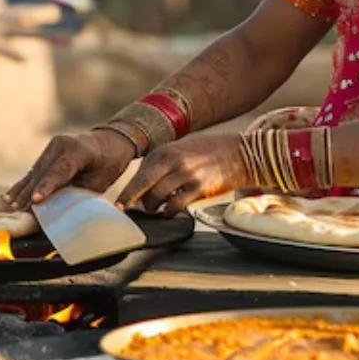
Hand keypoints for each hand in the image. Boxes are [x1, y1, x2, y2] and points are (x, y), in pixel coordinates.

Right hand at [5, 129, 136, 209]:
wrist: (110, 140)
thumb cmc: (108, 164)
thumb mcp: (99, 181)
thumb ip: (78, 192)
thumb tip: (57, 209)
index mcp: (79, 150)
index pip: (61, 170)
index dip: (47, 186)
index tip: (35, 200)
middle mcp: (63, 144)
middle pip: (44, 171)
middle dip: (31, 192)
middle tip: (19, 210)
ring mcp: (53, 145)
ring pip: (36, 170)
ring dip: (23, 189)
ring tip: (11, 204)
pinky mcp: (48, 150)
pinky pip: (35, 169)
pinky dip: (25, 183)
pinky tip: (12, 195)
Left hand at [117, 133, 250, 214]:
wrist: (239, 153)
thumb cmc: (208, 151)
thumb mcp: (180, 148)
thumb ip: (161, 161)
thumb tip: (141, 181)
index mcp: (165, 151)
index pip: (139, 174)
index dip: (127, 192)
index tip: (119, 205)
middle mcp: (173, 161)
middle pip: (143, 187)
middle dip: (134, 201)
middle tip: (131, 209)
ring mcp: (186, 175)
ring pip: (158, 198)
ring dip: (154, 207)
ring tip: (158, 207)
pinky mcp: (199, 188)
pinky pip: (176, 207)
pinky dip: (170, 212)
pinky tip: (171, 211)